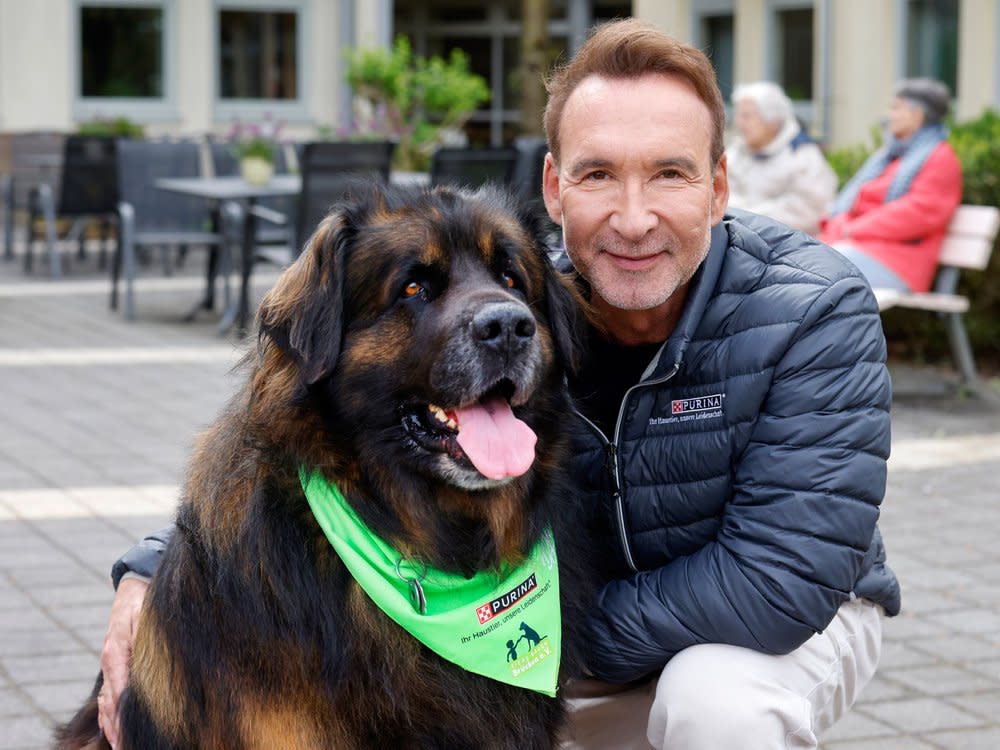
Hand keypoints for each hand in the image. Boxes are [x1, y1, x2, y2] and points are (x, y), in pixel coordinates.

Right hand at [97, 577, 147, 747]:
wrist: (136, 584)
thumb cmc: (147, 598)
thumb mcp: (147, 615)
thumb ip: (146, 640)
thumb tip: (149, 663)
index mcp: (116, 649)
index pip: (118, 689)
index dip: (123, 714)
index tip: (129, 733)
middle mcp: (110, 659)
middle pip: (111, 701)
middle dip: (118, 727)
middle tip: (127, 746)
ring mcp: (111, 662)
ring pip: (107, 701)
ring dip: (113, 725)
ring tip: (122, 744)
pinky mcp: (116, 662)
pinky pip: (110, 693)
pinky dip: (110, 713)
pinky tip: (115, 728)